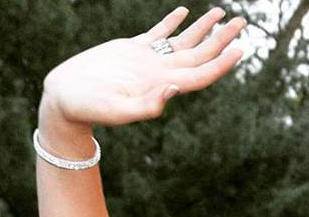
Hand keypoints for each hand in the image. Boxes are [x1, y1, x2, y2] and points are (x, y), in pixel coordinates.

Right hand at [40, 7, 245, 131]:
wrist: (66, 99)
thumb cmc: (90, 109)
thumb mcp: (118, 110)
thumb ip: (148, 105)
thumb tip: (175, 89)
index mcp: (162, 87)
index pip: (202, 74)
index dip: (222, 63)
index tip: (240, 49)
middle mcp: (161, 73)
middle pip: (200, 54)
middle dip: (222, 39)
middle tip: (242, 23)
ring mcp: (148, 60)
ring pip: (184, 41)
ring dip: (204, 28)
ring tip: (221, 13)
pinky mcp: (132, 49)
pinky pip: (158, 33)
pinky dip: (173, 22)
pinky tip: (185, 12)